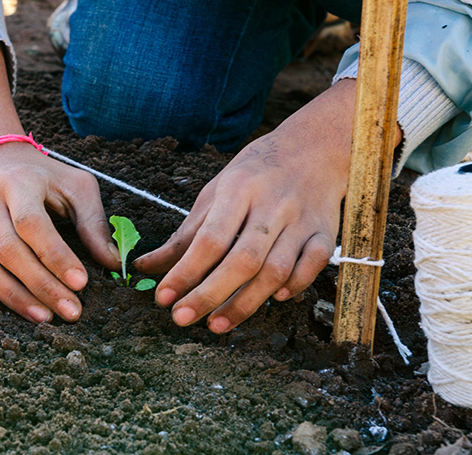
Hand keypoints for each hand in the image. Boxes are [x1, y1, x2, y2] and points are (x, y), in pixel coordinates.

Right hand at [0, 37, 119, 323]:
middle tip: (71, 311)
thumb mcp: (76, 187)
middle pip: (9, 251)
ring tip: (44, 316)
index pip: (33, 224)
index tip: (81, 283)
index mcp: (19, 184)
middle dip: (42, 286)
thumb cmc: (45, 178)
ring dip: (12, 296)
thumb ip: (94, 223)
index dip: (55, 256)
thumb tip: (112, 262)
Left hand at [135, 80, 368, 332]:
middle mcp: (271, 206)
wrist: (315, 147)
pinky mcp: (326, 232)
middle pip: (242, 260)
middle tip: (181, 318)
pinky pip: (313, 265)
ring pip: (276, 270)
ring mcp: (301, 221)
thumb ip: (185, 233)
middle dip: (209, 294)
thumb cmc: (254, 173)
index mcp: (238, 190)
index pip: (209, 239)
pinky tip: (274, 299)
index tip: (163, 297)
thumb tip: (145, 267)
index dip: (185, 272)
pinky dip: (296, 284)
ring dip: (246, 302)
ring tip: (216, 324)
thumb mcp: (215, 192)